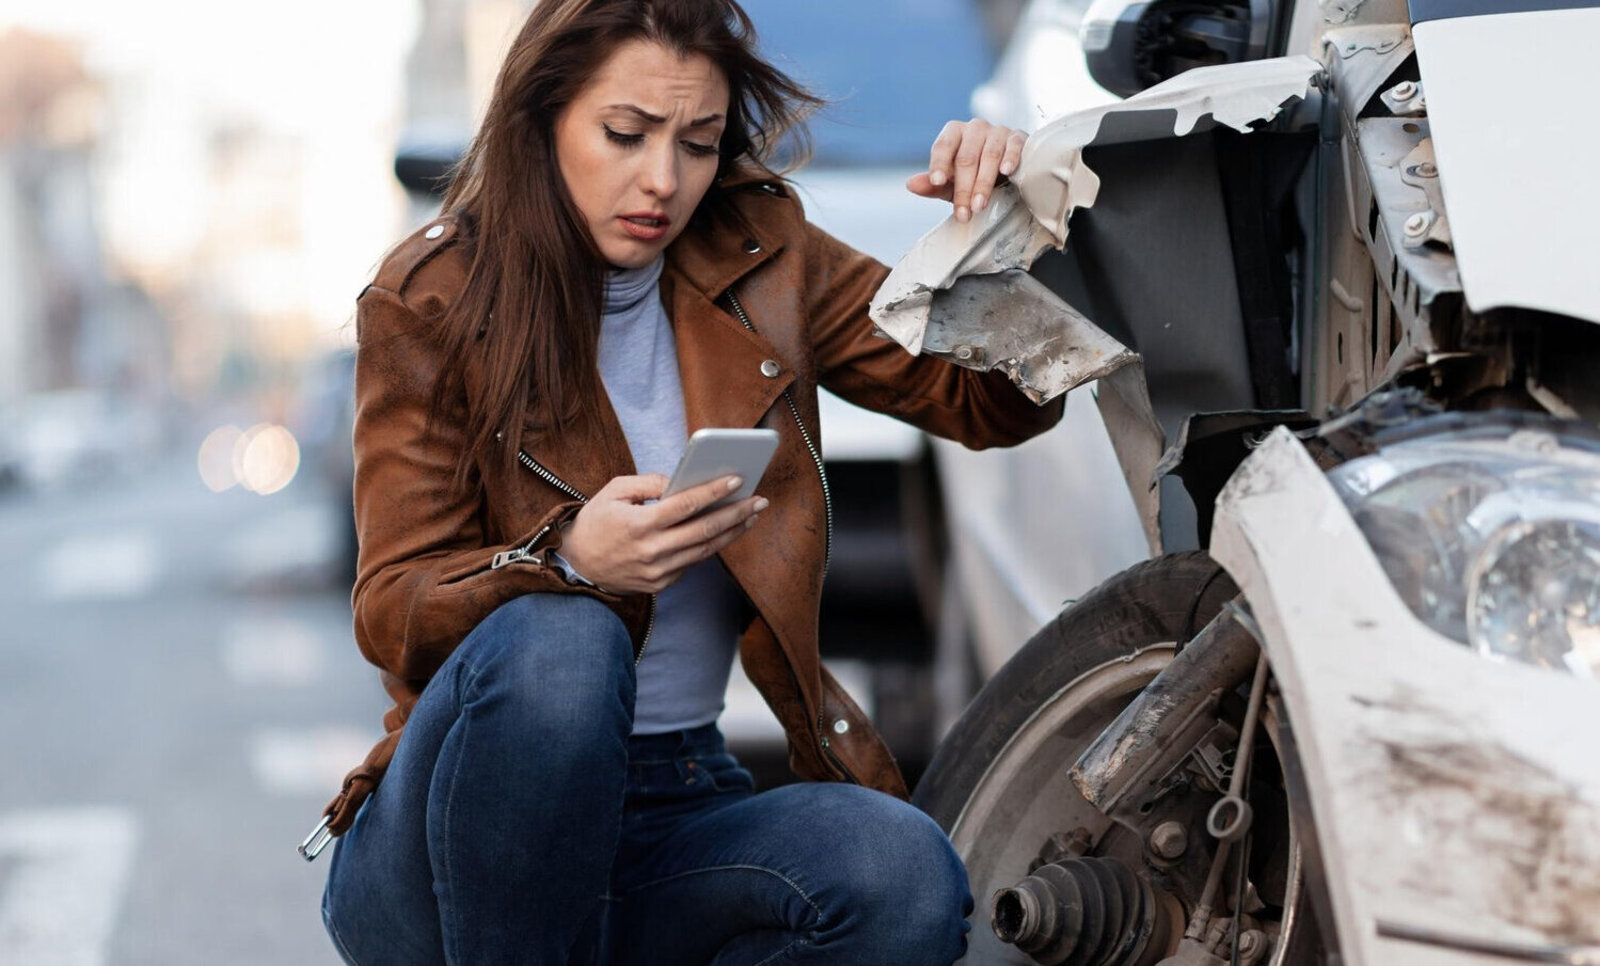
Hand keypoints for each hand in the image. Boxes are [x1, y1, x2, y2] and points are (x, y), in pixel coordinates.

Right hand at [556, 473, 765, 594]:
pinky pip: (692, 562)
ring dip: (732, 532)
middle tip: (760, 500)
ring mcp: (658, 572)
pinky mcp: (661, 584)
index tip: (737, 480)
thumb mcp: (614, 491)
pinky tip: (726, 531)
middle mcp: (651, 551)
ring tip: (751, 515)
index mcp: (639, 525)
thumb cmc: (597, 521)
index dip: (713, 492)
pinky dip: (711, 545)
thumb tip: (683, 482)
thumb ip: (650, 483)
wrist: (577, 565)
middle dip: (736, 513)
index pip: (684, 506)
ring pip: (705, 550)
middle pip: (704, 530)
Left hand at [906, 119, 1027, 223]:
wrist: (1007, 174)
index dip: (939, 164)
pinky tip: (1006, 171)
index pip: (943, 146)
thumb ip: (932, 186)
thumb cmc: (974, 177)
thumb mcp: (951, 185)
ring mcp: (997, 131)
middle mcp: (975, 128)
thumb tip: (911, 185)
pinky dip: (1010, 158)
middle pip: (966, 157)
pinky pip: (1014, 145)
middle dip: (963, 188)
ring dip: (984, 182)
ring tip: (979, 205)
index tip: (937, 182)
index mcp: (954, 133)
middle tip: (963, 213)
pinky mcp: (1018, 137)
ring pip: (989, 155)